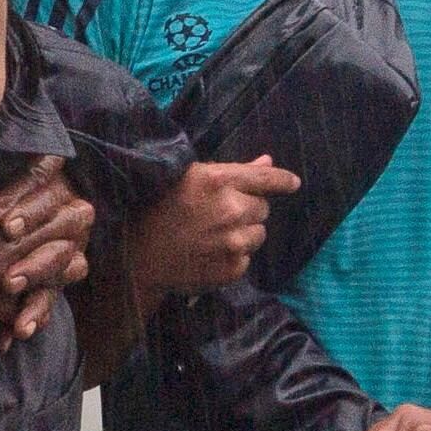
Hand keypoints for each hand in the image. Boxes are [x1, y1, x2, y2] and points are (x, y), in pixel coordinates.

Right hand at [130, 156, 302, 293]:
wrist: (137, 256)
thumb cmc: (158, 209)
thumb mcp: (190, 179)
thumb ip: (234, 172)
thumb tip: (268, 161)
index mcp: (218, 181)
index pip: (266, 178)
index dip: (283, 180)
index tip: (293, 183)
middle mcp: (231, 209)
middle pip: (263, 208)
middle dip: (248, 209)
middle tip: (219, 215)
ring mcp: (233, 242)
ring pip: (258, 234)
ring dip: (244, 233)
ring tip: (213, 235)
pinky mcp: (232, 268)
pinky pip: (247, 258)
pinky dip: (234, 256)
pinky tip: (209, 253)